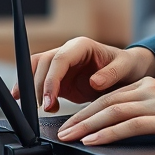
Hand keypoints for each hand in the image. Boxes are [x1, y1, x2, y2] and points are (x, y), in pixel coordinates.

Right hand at [10, 37, 154, 111]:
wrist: (125, 72)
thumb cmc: (126, 66)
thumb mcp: (125, 67)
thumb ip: (111, 73)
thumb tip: (94, 81)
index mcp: (81, 46)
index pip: (59, 59)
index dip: (51, 79)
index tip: (49, 98)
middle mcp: (67, 52)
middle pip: (42, 64)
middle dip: (39, 86)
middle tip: (44, 107)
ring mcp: (60, 65)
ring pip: (35, 70)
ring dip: (31, 88)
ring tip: (39, 108)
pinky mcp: (58, 79)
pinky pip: (39, 82)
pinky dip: (31, 91)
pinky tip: (28, 104)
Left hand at [55, 78, 154, 145]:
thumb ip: (149, 109)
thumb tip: (126, 124)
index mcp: (148, 86)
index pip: (108, 97)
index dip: (86, 110)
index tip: (70, 123)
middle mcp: (149, 90)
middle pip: (105, 103)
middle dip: (79, 118)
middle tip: (60, 132)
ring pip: (112, 112)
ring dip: (86, 126)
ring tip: (69, 137)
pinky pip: (131, 125)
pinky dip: (108, 133)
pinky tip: (95, 141)